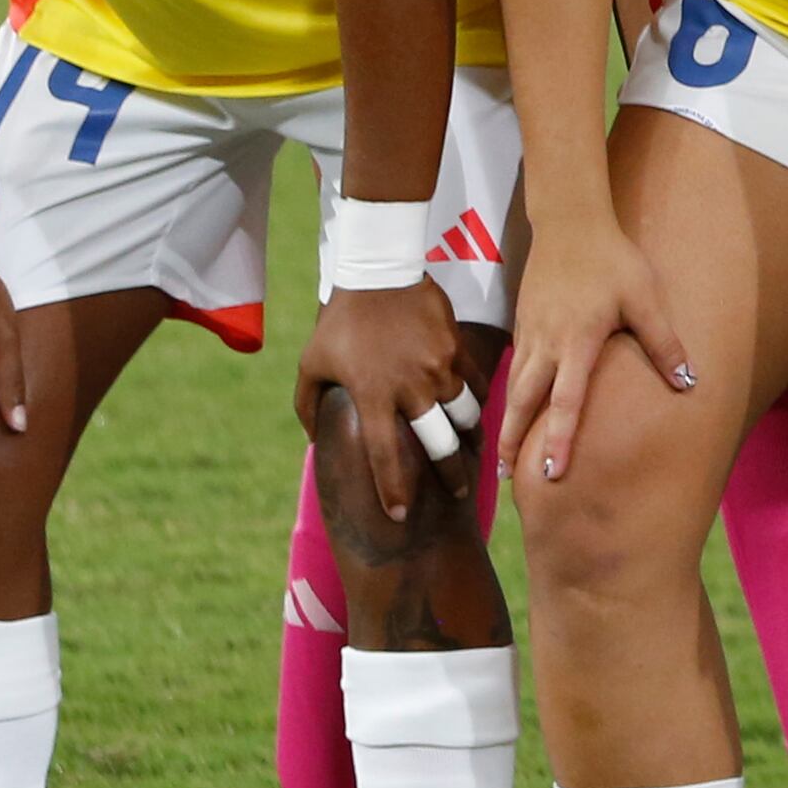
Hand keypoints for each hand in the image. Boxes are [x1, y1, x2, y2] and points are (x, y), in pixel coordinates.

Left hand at [295, 279, 470, 523]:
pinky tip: (477, 415)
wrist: (379, 271)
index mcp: (373, 395)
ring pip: (465, 416)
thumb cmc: (340, 321)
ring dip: (469, 439)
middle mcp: (412, 387)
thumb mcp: (311, 363)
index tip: (401, 516)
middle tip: (457, 493)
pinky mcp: (457, 349)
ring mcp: (440, 367)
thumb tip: (316, 440)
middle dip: (451, 475)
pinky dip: (477, 404)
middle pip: (441, 444)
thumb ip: (309, 405)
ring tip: (472, 454)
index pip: (387, 455)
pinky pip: (474, 385)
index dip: (394, 490)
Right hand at [498, 218, 694, 484]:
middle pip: (524, 403)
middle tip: (512, 482)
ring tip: (505, 460)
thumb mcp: (645, 298)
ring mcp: (530, 334)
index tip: (552, 472)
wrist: (570, 222)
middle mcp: (546, 343)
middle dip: (514, 442)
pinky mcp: (523, 325)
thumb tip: (688, 383)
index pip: (566, 401)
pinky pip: (516, 369)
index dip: (558, 438)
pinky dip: (512, 398)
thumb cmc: (612, 260)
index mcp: (577, 341)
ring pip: (514, 389)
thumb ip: (664, 343)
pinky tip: (515, 414)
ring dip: (507, 425)